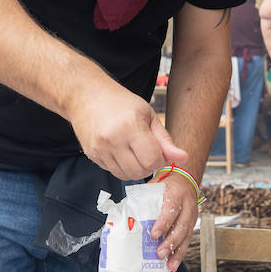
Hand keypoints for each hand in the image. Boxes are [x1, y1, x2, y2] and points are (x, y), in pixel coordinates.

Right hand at [67, 79, 186, 180]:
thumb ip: (165, 140)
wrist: (86, 95)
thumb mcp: (148, 115)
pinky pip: (112, 171)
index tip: (159, 151)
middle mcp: (112, 139)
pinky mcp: (91, 154)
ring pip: (125, 176)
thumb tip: (184, 158)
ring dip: (135, 169)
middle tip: (147, 152)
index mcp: (130, 126)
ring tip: (134, 151)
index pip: (152, 160)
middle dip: (148, 166)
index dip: (161, 160)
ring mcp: (99, 148)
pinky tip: (120, 150)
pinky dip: (121, 166)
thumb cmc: (121, 102)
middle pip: (139, 172)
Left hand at [150, 171, 198, 271]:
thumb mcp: (154, 186)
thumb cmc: (166, 184)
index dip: (163, 223)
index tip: (154, 234)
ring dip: (177, 251)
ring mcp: (192, 216)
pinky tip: (173, 262)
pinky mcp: (192, 224)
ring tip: (169, 264)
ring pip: (186, 236)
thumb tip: (124, 214)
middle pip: (181, 226)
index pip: (171, 209)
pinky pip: (187, 240)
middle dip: (170, 242)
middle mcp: (187, 205)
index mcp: (176, 193)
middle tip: (159, 253)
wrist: (185, 180)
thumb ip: (143, 198)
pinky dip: (180, 253)